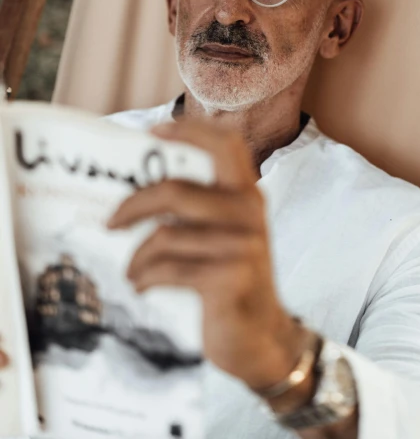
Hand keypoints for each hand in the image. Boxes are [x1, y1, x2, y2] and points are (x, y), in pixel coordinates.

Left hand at [107, 120, 305, 391]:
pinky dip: (145, 278)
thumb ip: (199, 207)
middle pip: (177, 191)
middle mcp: (250, 212)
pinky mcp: (231, 278)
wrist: (260, 336)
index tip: (152, 131)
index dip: (190, 130)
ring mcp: (243, 245)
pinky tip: (141, 287)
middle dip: (134, 204)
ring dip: (136, 257)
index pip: (226, 144)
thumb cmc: (230, 278)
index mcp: (248, 193)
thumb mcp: (224, 234)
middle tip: (110, 221)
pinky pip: (169, 269)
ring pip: (166, 235)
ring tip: (131, 270)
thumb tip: (138, 188)